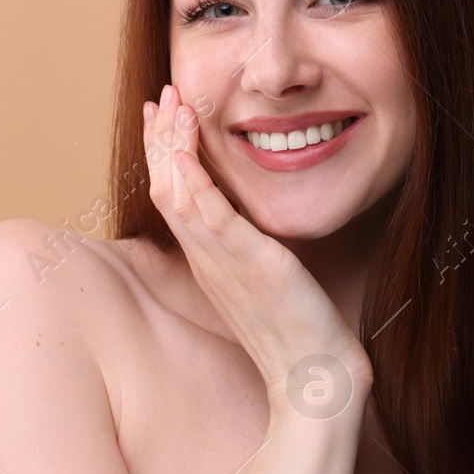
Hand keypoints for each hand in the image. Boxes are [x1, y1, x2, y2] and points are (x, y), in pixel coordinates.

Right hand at [144, 84, 372, 417]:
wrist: (314, 377)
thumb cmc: (296, 334)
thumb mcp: (264, 281)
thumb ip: (250, 250)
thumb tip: (253, 230)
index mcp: (207, 259)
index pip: (171, 193)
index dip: (162, 152)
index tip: (159, 115)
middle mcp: (205, 258)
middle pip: (165, 187)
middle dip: (160, 138)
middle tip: (161, 96)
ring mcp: (223, 263)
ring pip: (178, 194)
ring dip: (172, 146)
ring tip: (173, 105)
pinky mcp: (251, 265)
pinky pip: (211, 218)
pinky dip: (195, 182)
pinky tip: (187, 154)